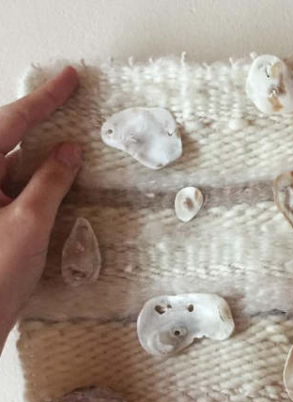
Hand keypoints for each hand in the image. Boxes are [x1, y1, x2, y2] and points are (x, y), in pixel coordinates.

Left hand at [0, 67, 80, 350]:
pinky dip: (39, 182)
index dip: (43, 99)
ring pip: (15, 165)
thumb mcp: (29, 223)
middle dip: (40, 122)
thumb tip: (69, 152)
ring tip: (75, 147)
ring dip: (44, 158)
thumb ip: (50, 182)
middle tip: (70, 101)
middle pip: (8, 139)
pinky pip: (16, 188)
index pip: (8, 122)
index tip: (68, 79)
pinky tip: (62, 181)